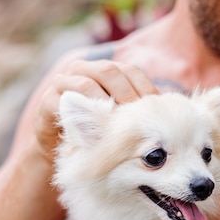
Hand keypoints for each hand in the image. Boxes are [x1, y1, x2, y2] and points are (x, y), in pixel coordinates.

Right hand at [33, 59, 158, 160]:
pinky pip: (64, 102)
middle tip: (139, 116)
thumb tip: (174, 105)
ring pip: (86, 83)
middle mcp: (83, 70)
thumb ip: (138, 109)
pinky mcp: (46, 101)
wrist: (58, 150)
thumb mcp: (119, 119)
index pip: (130, 70)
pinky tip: (95, 128)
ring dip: (104, 103)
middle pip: (109, 71)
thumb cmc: (96, 132)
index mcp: (104, 70)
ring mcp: (62, 83)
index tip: (159, 109)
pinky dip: (81, 114)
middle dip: (126, 93)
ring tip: (118, 121)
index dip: (145, 87)